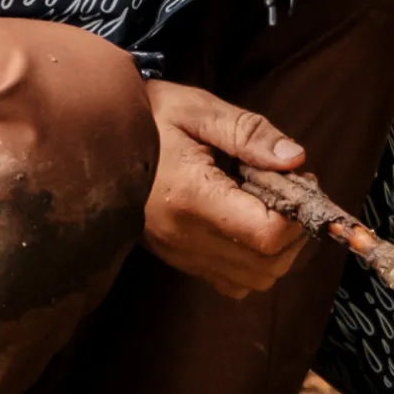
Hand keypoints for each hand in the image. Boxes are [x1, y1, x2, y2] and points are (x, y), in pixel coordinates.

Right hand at [141, 80, 309, 298]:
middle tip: (289, 190)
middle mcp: (185, 237)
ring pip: (256, 281)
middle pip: (269, 265)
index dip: (296, 212)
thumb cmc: (151, 116)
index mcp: (192, 198)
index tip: (297, 179)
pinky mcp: (177, 260)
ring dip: (278, 249)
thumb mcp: (200, 110)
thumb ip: (250, 133)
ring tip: (269, 204)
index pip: (267, 233)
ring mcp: (179, 254)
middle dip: (294, 232)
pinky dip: (254, 263)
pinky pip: (232, 283)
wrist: (96, 137)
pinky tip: (248, 224)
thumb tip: (296, 159)